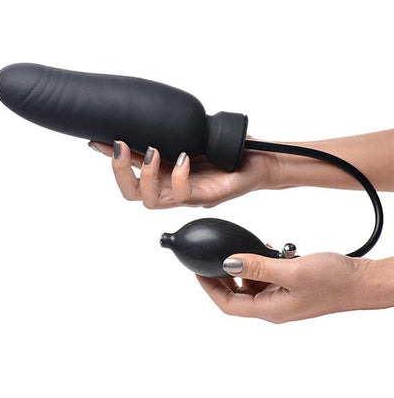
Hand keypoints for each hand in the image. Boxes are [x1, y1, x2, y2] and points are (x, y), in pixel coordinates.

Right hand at [88, 139, 278, 208]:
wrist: (258, 162)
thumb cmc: (227, 151)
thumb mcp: (194, 135)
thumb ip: (174, 130)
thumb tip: (152, 113)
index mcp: (166, 173)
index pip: (132, 172)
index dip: (111, 159)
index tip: (97, 139)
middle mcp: (172, 187)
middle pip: (133, 193)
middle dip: (121, 171)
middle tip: (121, 145)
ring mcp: (187, 195)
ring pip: (152, 201)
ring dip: (147, 175)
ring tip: (152, 150)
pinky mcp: (206, 197)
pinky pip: (184, 195)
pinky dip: (178, 175)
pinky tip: (182, 157)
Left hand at [196, 252, 372, 322]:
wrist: (361, 281)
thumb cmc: (334, 281)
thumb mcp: (292, 271)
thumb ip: (258, 267)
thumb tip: (228, 264)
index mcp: (270, 309)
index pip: (228, 304)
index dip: (209, 288)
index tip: (197, 271)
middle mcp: (272, 306)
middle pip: (236, 295)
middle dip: (220, 277)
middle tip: (210, 258)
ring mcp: (281, 296)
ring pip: (249, 285)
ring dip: (241, 268)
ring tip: (238, 251)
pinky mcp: (288, 286)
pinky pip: (265, 277)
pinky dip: (258, 264)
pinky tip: (262, 250)